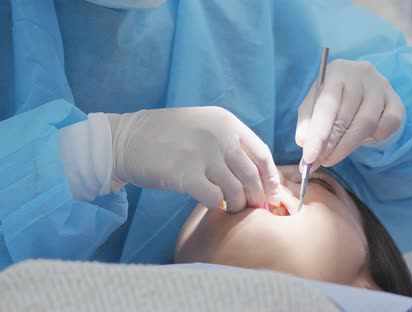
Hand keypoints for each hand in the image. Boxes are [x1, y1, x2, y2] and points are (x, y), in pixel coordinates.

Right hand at [107, 107, 280, 211]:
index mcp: (226, 122)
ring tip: (233, 208)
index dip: (270, 177)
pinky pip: (214, 198)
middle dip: (257, 196)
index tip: (271, 192)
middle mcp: (218, 136)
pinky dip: (217, 205)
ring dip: (238, 204)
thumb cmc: (168, 135)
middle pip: (251, 175)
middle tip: (255, 207)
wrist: (126, 139)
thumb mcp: (204, 126)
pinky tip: (213, 204)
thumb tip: (258, 175)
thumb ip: (230, 143)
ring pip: (235, 190)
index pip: (262, 154)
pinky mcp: (184, 174)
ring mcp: (201, 155)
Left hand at [295, 60, 403, 170]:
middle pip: (345, 116)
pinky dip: (373, 138)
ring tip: (333, 157)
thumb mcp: (314, 105)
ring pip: (366, 124)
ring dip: (347, 146)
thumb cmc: (334, 99)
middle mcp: (362, 74)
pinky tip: (362, 139)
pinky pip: (387, 127)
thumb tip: (303, 141)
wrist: (363, 90)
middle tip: (319, 162)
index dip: (318, 134)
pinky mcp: (396, 102)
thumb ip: (307, 122)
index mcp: (337, 71)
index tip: (309, 158)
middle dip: (330, 145)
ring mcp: (382, 87)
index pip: (326, 105)